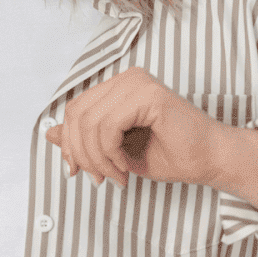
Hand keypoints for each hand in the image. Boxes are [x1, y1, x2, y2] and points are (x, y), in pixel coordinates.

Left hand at [43, 66, 245, 192]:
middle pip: (77, 115)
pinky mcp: (149, 95)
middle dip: (81, 154)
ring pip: (90, 123)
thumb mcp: (113, 150)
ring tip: (115, 175)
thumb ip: (84, 138)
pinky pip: (108, 127)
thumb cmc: (169, 154)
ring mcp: (138, 83)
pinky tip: (125, 167)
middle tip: (98, 178)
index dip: (69, 144)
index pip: (74, 110)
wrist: (207, 160)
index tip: (77, 171)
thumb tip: (49, 132)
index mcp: (118, 87)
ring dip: (98, 159)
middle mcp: (127, 78)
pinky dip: (110, 154)